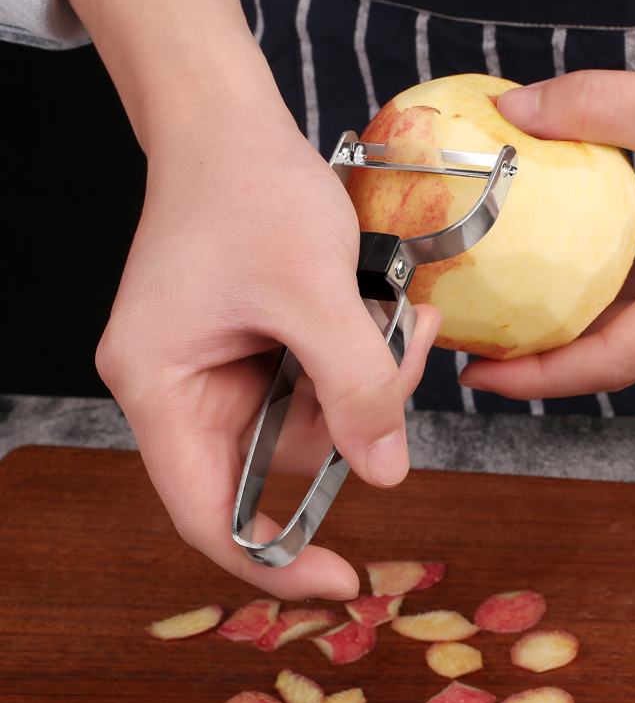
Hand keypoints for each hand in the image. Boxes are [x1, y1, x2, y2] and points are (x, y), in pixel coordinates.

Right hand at [97, 108, 439, 599]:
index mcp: (163, 387)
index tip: (345, 579)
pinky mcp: (251, 340)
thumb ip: (356, 386)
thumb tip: (387, 474)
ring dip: (366, 382)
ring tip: (400, 318)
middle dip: (354, 425)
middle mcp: (181, 387)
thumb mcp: (312, 290)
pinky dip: (356, 357)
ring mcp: (217, 364)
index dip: (275, 560)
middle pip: (276, 459)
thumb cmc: (247, 188)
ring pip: (306, 419)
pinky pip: (311, 379)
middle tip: (402, 361)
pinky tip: (384, 311)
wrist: (229, 122)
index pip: (208, 515)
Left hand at [459, 39, 634, 399]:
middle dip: (545, 357)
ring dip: (574, 318)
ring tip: (513, 309)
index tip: (479, 376)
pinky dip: (608, 277)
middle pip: (618, 350)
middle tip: (479, 345)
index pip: (613, 358)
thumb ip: (598, 105)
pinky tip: (574, 256)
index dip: (540, 375)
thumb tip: (517, 109)